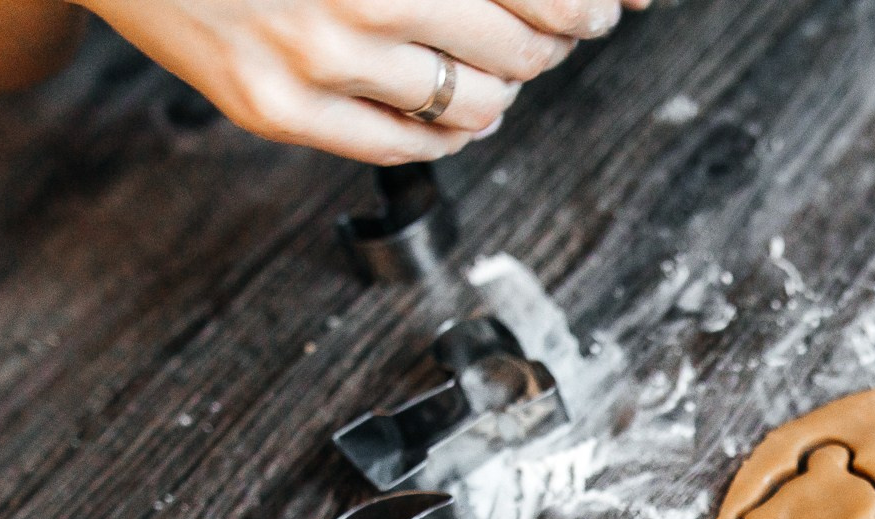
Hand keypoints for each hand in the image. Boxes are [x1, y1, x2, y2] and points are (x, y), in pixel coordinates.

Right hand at [84, 0, 644, 163]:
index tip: (599, 7)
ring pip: (474, 105)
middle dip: (555, 43)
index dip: (586, 4)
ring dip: (501, 92)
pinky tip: (445, 109)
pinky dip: (446, 134)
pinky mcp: (275, 108)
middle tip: (561, 36)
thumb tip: (559, 2)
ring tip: (496, 73)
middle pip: (520, 45)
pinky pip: (406, 149)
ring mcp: (314, 56)